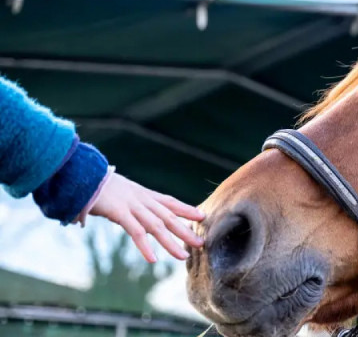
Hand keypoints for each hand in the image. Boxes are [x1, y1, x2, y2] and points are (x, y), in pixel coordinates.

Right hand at [89, 173, 204, 262]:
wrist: (81, 173)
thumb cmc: (98, 186)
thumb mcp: (121, 193)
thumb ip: (131, 206)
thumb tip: (135, 220)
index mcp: (143, 194)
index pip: (170, 202)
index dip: (186, 209)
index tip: (202, 215)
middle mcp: (142, 200)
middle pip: (168, 217)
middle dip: (185, 230)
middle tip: (201, 243)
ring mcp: (132, 205)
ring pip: (156, 226)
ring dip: (170, 242)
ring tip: (182, 256)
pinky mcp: (118, 212)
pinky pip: (135, 231)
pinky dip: (144, 246)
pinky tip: (152, 259)